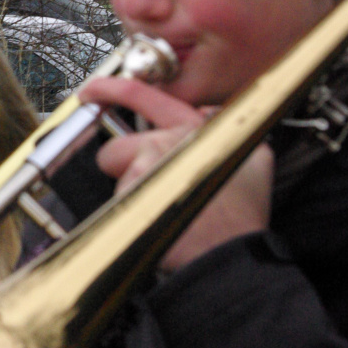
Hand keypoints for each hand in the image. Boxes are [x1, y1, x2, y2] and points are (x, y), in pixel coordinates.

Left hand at [80, 76, 272, 271]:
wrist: (226, 258)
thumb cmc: (237, 219)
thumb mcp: (254, 162)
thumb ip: (232, 130)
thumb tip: (211, 114)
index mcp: (198, 128)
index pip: (146, 95)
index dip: (114, 89)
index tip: (94, 90)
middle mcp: (175, 136)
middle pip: (122, 141)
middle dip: (122, 162)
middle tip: (128, 169)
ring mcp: (154, 155)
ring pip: (114, 164)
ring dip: (126, 186)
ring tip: (155, 206)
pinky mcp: (136, 179)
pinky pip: (115, 191)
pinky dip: (126, 206)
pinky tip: (151, 217)